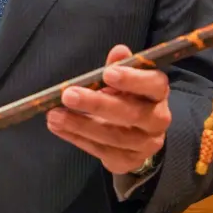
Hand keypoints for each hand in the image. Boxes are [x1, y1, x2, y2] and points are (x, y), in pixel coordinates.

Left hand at [46, 44, 171, 174]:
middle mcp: (157, 120)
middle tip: (68, 95)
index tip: (107, 74)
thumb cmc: (128, 98)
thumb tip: (119, 51)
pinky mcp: (128, 161)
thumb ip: (119, 66)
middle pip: (131, 113)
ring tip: (55, 115)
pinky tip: (59, 127)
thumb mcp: (125, 80)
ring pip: (114, 137)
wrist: (137, 135)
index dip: (133, 80)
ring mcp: (144, 144)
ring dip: (80, 125)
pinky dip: (77, 138)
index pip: (154, 85)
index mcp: (158, 94)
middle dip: (97, 104)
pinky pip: (101, 151)